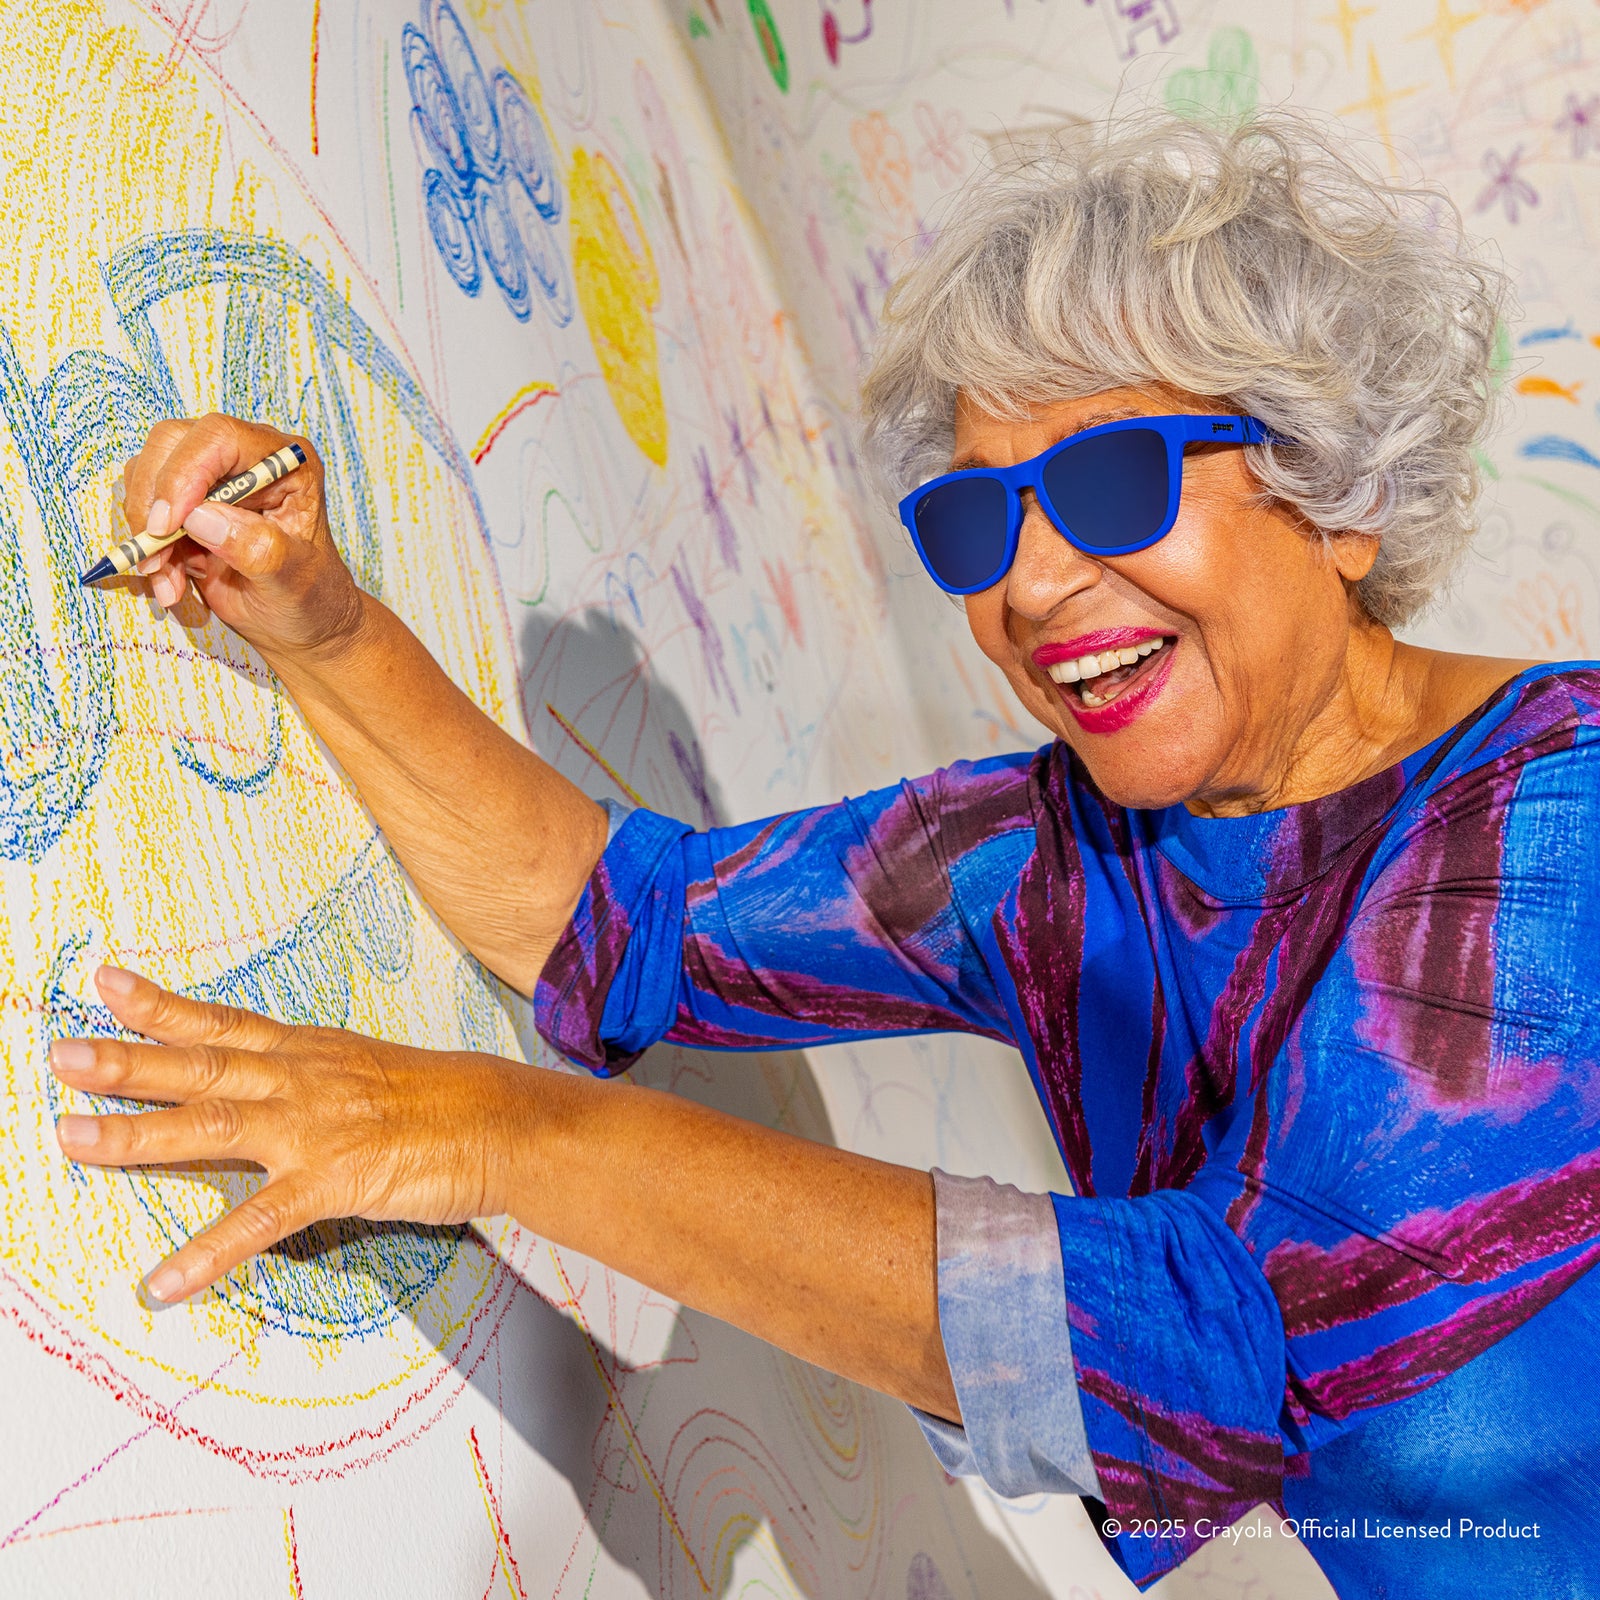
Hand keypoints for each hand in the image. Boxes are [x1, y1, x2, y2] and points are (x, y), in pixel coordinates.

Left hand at [50, 965, 533, 1302]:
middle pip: (202, 1065)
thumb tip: (269, 1090)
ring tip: (74, 1138)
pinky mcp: (335, 1181)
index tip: (108, 983)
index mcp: (311, 1053)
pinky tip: (163, 1281)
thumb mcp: (370, 1072)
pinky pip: (259, 1221)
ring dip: (140, 1133)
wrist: (504, 1121)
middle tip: (64, 1054)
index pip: (224, 1024)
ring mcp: (315, 1128)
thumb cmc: (445, 1101)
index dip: (163, 1005)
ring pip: (214, 1125)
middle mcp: (303, 1079)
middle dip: (128, 1059)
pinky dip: (208, 1252)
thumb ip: (313, 1080)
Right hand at [120, 413, 365, 660]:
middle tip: (156, 557)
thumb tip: (199, 517)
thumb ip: (254, 547)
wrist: (301, 624)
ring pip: (147, 475)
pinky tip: (171, 585)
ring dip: (147, 533)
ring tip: (169, 581)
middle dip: (153, 501)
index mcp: (284, 463)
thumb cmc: (311, 597)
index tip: (168, 525)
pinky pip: (145, 511)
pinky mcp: (186, 506)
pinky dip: (147, 549)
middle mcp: (246, 459)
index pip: (220, 437)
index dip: (184, 473)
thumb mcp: (292, 579)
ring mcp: (212, 478)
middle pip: (171, 443)